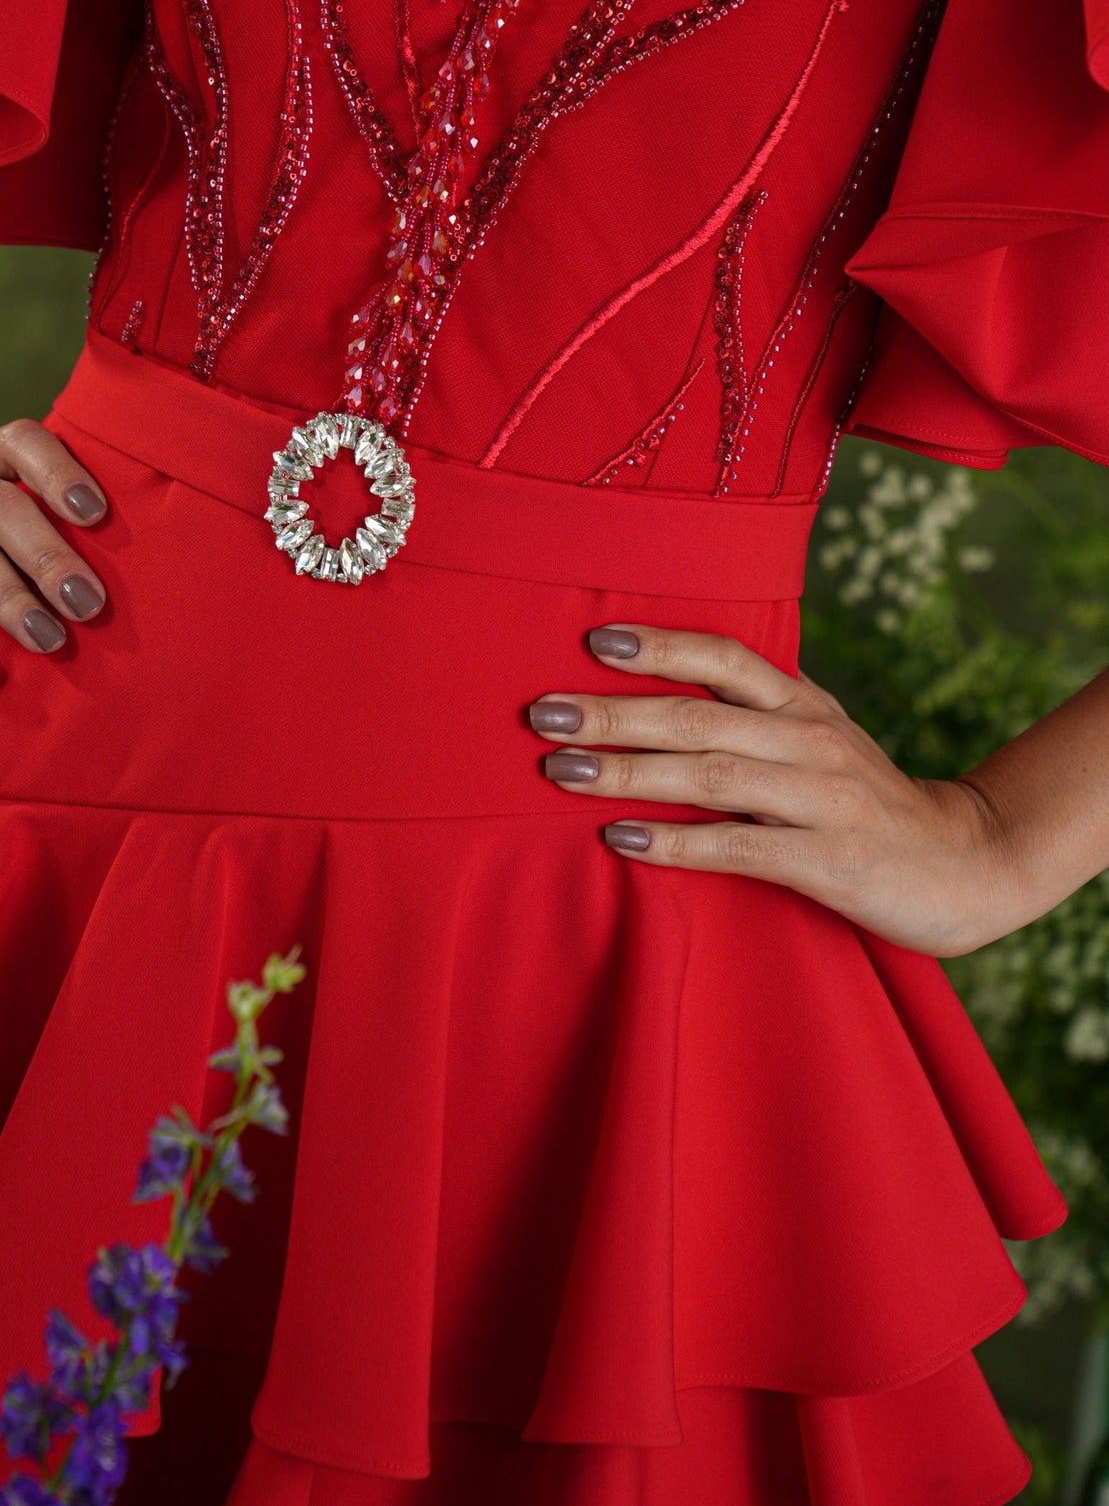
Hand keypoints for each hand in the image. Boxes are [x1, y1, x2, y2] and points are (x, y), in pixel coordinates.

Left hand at [529, 625, 1030, 957]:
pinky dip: (676, 842)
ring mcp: (822, 798)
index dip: (661, 646)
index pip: (724, 658)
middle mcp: (810, 740)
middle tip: (541, 713)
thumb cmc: (863, 802)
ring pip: (709, 774)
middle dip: (613, 712)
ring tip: (559, 769)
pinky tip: (620, 840)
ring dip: (627, 772)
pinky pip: (740, 846)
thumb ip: (750, 717)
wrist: (965, 866)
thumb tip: (652, 694)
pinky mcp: (830, 861)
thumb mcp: (816, 741)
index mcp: (802, 705)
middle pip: (697, 716)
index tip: (593, 639)